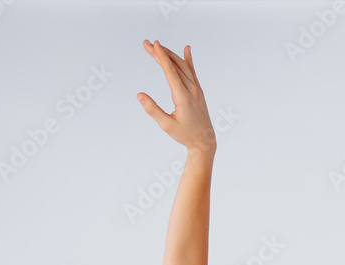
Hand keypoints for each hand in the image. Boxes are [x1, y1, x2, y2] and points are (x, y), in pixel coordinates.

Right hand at [138, 41, 216, 155]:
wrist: (204, 141)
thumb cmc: (185, 135)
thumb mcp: (166, 125)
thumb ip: (153, 110)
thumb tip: (140, 95)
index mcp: (183, 97)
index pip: (171, 72)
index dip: (161, 57)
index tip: (153, 45)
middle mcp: (191, 90)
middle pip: (175, 65)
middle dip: (161, 53)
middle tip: (147, 44)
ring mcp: (196, 89)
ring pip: (183, 66)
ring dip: (170, 55)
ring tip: (158, 47)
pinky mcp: (198, 91)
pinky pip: (192, 72)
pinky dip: (188, 60)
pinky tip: (186, 49)